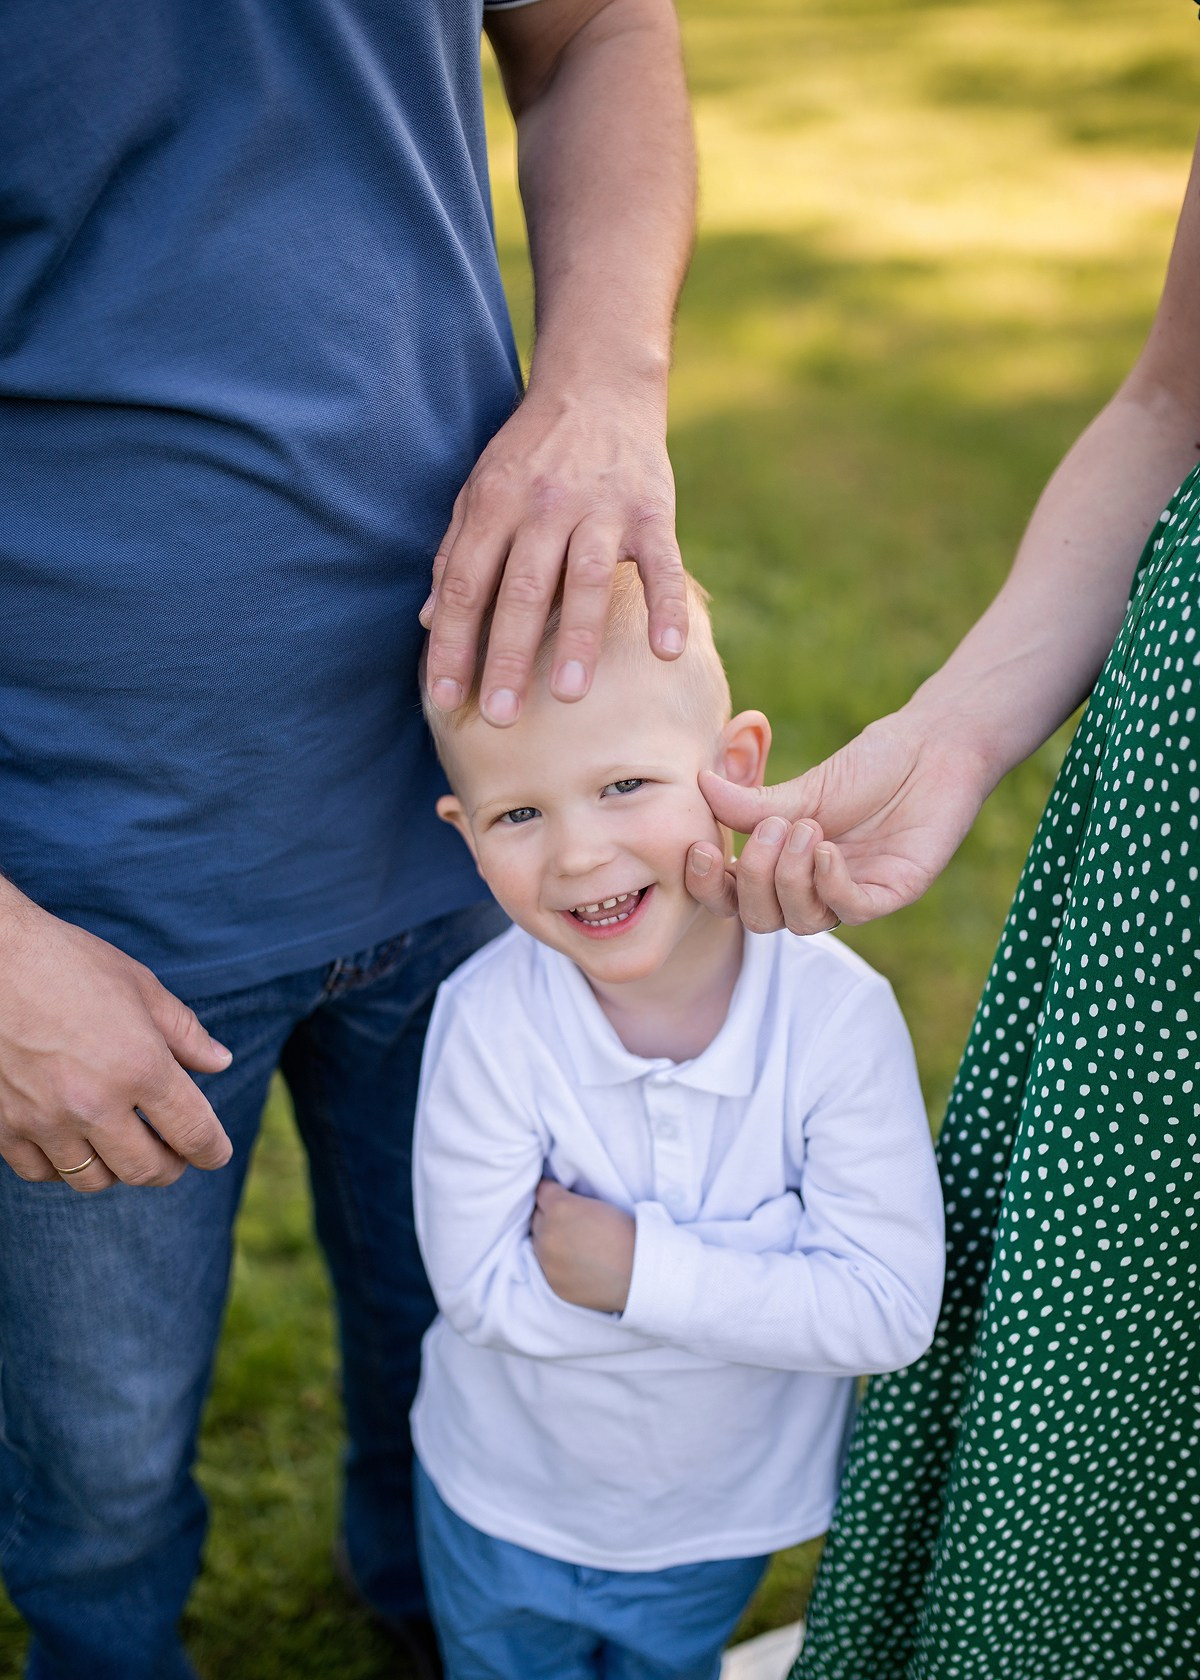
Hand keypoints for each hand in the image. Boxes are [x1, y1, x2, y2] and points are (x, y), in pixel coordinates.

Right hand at [0, 891, 233, 1191]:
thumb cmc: (66, 962)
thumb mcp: (138, 986)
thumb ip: (183, 1032)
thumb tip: (219, 1062)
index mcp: (140, 1066)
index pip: (193, 1133)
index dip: (212, 1151)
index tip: (216, 1153)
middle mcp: (94, 1103)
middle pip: (146, 1170)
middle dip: (169, 1167)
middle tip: (173, 1154)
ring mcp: (44, 1120)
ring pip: (93, 1179)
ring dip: (115, 1168)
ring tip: (121, 1144)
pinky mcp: (2, 1127)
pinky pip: (41, 1171)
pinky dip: (62, 1165)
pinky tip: (71, 1140)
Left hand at [420, 384, 687, 725]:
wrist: (600, 384)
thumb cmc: (532, 452)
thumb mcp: (481, 489)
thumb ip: (456, 553)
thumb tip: (428, 621)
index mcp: (495, 503)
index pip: (468, 584)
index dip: (454, 643)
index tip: (444, 698)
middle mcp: (545, 504)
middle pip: (521, 588)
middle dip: (508, 654)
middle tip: (500, 716)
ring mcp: (602, 507)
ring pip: (585, 578)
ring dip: (577, 637)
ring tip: (567, 693)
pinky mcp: (653, 510)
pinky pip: (663, 564)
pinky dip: (667, 605)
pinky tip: (667, 651)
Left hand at [531, 1177, 635, 1312]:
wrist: (641, 1271)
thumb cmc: (627, 1232)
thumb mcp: (598, 1203)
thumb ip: (569, 1200)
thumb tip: (554, 1201)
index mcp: (560, 1207)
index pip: (541, 1191)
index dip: (553, 1192)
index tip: (559, 1194)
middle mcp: (548, 1234)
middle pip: (536, 1217)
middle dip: (549, 1216)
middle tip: (570, 1221)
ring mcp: (548, 1262)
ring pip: (538, 1243)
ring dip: (549, 1240)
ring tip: (572, 1243)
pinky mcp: (553, 1283)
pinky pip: (545, 1267)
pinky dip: (556, 1263)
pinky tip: (574, 1261)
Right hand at [685, 713, 993, 933]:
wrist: (933, 750)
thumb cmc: (870, 768)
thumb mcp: (804, 788)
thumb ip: (754, 804)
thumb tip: (700, 786)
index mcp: (784, 867)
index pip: (733, 898)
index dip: (709, 887)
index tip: (701, 848)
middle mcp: (814, 889)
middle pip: (762, 920)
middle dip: (755, 878)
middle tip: (772, 827)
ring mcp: (852, 895)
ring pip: (803, 921)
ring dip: (792, 877)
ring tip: (805, 827)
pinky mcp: (891, 893)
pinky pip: (849, 910)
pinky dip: (829, 884)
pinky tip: (826, 849)